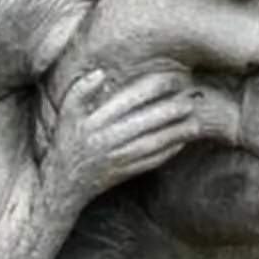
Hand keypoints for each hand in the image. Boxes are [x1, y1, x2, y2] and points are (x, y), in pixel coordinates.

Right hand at [50, 65, 199, 186]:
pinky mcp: (126, 173)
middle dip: (173, 109)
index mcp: (96, 121)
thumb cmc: (66, 144)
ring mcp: (119, 158)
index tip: (175, 77)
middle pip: (148, 121)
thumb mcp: (65, 115)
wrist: (62, 185)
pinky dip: (170, 152)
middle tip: (192, 98)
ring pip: (154, 143)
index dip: (156, 86)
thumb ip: (79, 92)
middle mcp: (108, 139)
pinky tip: (183, 142)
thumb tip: (100, 73)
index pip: (132, 98)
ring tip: (196, 121)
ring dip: (177, 133)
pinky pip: (152, 161)